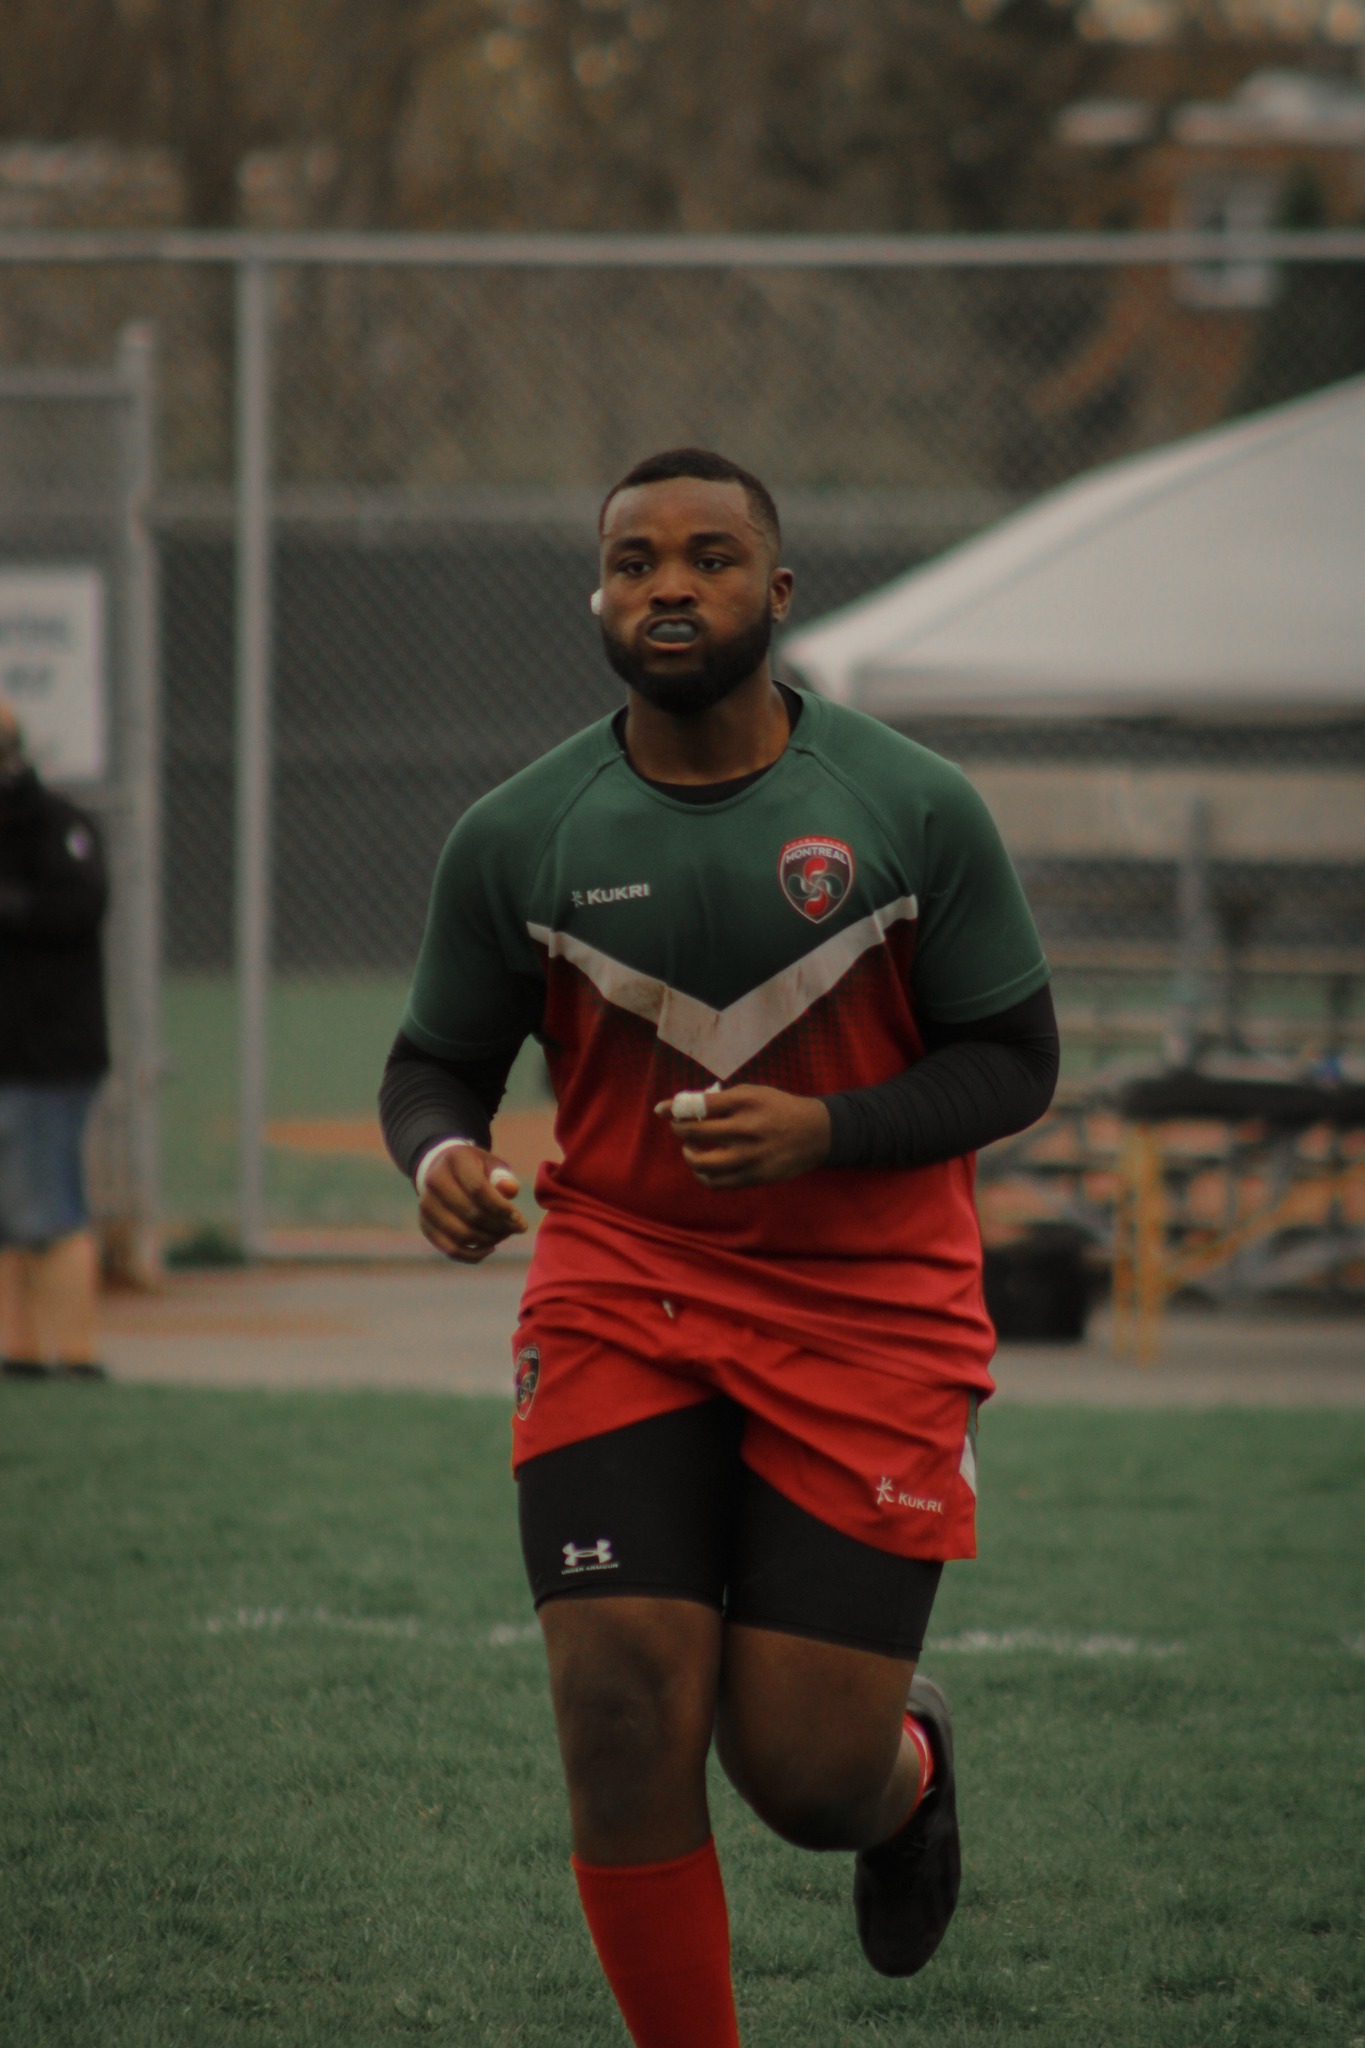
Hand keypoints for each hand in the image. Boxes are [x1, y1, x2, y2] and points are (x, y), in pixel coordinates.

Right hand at [419, 1145, 528, 1262]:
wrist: (443, 1171)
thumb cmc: (476, 1169)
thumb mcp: (492, 1165)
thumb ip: (503, 1177)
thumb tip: (510, 1191)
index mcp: (455, 1160)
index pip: (478, 1189)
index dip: (501, 1208)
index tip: (520, 1219)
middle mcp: (434, 1181)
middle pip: (470, 1214)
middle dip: (499, 1226)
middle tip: (517, 1229)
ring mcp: (426, 1205)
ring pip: (461, 1234)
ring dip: (489, 1240)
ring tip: (505, 1235)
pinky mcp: (425, 1225)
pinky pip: (450, 1249)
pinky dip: (473, 1255)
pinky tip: (490, 1248)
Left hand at [654, 1085, 831, 1189]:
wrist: (815, 1133)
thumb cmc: (778, 1108)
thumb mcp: (753, 1092)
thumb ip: (720, 1099)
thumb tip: (681, 1106)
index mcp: (745, 1102)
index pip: (698, 1104)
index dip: (674, 1107)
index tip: (662, 1110)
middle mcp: (745, 1129)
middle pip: (694, 1132)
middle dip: (679, 1129)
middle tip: (680, 1127)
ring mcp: (749, 1156)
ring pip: (701, 1162)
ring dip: (688, 1154)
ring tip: (691, 1148)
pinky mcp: (753, 1176)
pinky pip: (716, 1182)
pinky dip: (702, 1174)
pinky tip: (704, 1166)